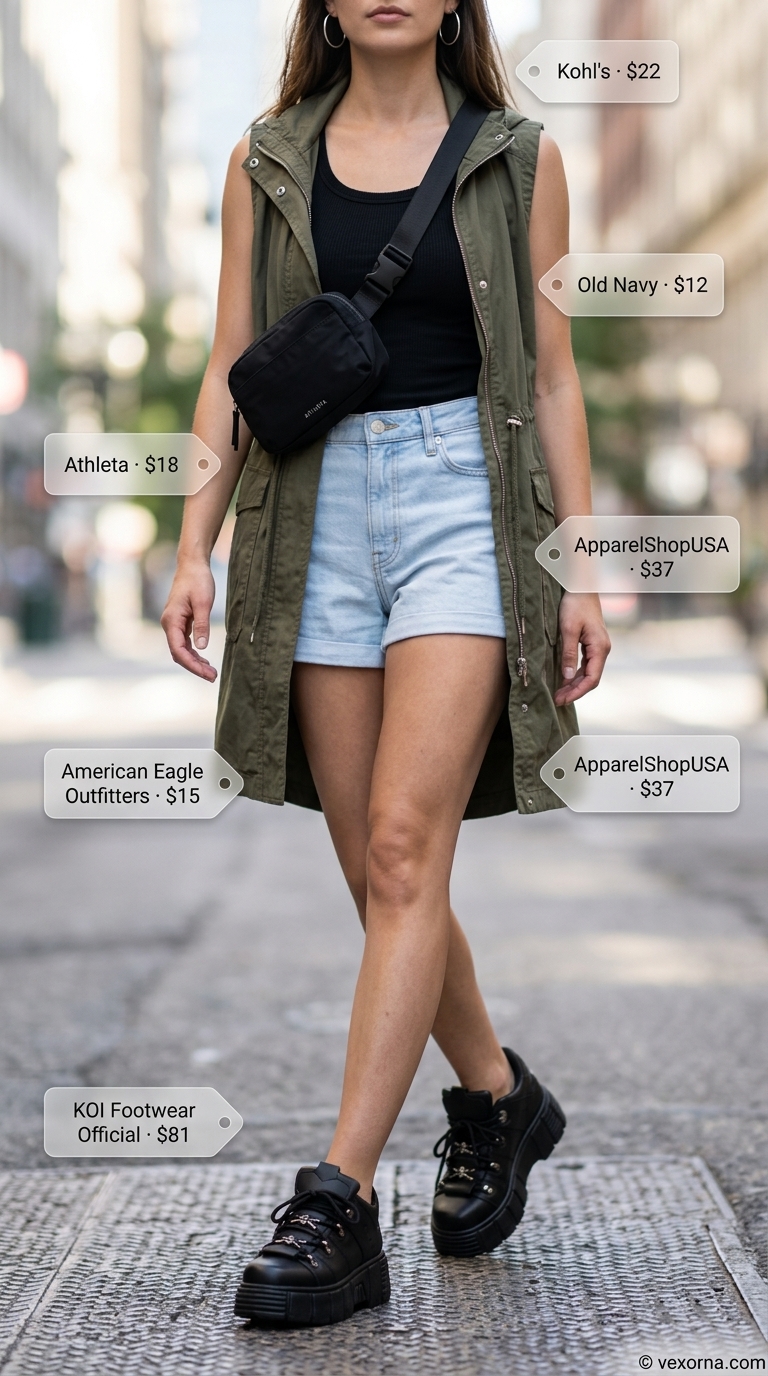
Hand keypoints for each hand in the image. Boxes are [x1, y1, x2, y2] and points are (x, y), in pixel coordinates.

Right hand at [161, 559, 217, 681]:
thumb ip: (202, 625)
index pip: (178, 650)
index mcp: (171, 620)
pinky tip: (204, 660)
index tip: (207, 673)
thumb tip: (202, 647)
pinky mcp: (181, 622)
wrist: (192, 565)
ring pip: (181, 650)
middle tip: (213, 677)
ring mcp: (174, 624)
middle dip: (195, 667)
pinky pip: (185, 643)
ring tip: (211, 672)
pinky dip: (194, 653)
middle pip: (179, 653)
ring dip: (195, 662)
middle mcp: (169, 624)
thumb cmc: (198, 581)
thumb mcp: (203, 603)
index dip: (192, 665)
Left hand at [554, 592, 609, 706]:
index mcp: (600, 648)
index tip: (562, 699)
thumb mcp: (568, 629)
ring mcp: (599, 647)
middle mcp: (602, 650)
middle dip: (574, 691)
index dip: (577, 692)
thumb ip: (569, 653)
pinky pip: (586, 665)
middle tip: (557, 700)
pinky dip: (575, 674)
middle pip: (590, 678)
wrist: (582, 588)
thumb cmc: (575, 605)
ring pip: (588, 673)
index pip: (591, 678)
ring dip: (574, 684)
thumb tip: (566, 676)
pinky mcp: (592, 644)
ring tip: (559, 693)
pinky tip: (564, 680)